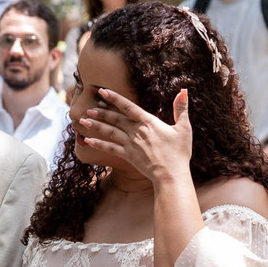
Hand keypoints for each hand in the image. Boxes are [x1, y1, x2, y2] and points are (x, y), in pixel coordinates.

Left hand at [78, 88, 192, 183]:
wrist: (171, 174)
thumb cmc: (179, 152)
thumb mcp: (184, 128)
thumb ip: (181, 109)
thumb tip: (184, 91)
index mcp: (149, 122)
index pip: (128, 107)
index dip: (114, 98)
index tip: (102, 91)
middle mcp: (137, 132)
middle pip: (115, 119)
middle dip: (101, 112)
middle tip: (88, 108)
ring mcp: (130, 144)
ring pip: (110, 132)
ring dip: (96, 126)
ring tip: (83, 121)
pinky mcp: (127, 156)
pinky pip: (110, 149)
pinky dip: (98, 144)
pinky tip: (87, 140)